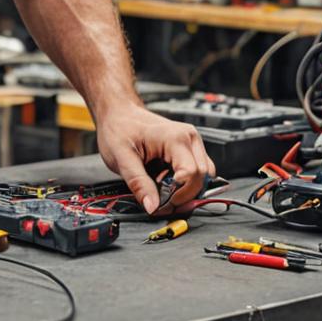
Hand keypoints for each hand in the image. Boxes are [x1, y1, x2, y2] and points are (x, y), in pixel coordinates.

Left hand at [95, 102, 215, 213]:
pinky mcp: (189, 149)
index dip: (179, 194)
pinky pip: (197, 173)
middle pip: (202, 178)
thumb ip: (138, 183)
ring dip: (186, 189)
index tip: (162, 203)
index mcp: (175, 138)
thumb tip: (152, 207)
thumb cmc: (118, 128)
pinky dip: (185, 183)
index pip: (192, 174)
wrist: (117, 113)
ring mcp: (191, 142)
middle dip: (183, 195)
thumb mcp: (122, 158)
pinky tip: (166, 180)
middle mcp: (189, 138)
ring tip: (161, 187)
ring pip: (203, 177)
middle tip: (161, 201)